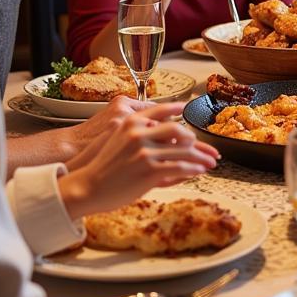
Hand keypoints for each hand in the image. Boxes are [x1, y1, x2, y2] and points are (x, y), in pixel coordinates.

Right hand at [59, 103, 219, 219]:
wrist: (86, 187)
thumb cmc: (102, 166)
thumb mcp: (117, 140)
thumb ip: (140, 133)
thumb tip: (159, 132)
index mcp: (131, 122)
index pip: (161, 109)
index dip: (176, 109)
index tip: (187, 108)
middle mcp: (140, 132)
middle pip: (179, 131)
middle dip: (196, 142)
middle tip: (207, 149)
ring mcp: (146, 151)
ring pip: (184, 150)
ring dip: (201, 158)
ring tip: (211, 162)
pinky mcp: (150, 170)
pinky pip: (180, 167)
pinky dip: (193, 169)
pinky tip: (200, 171)